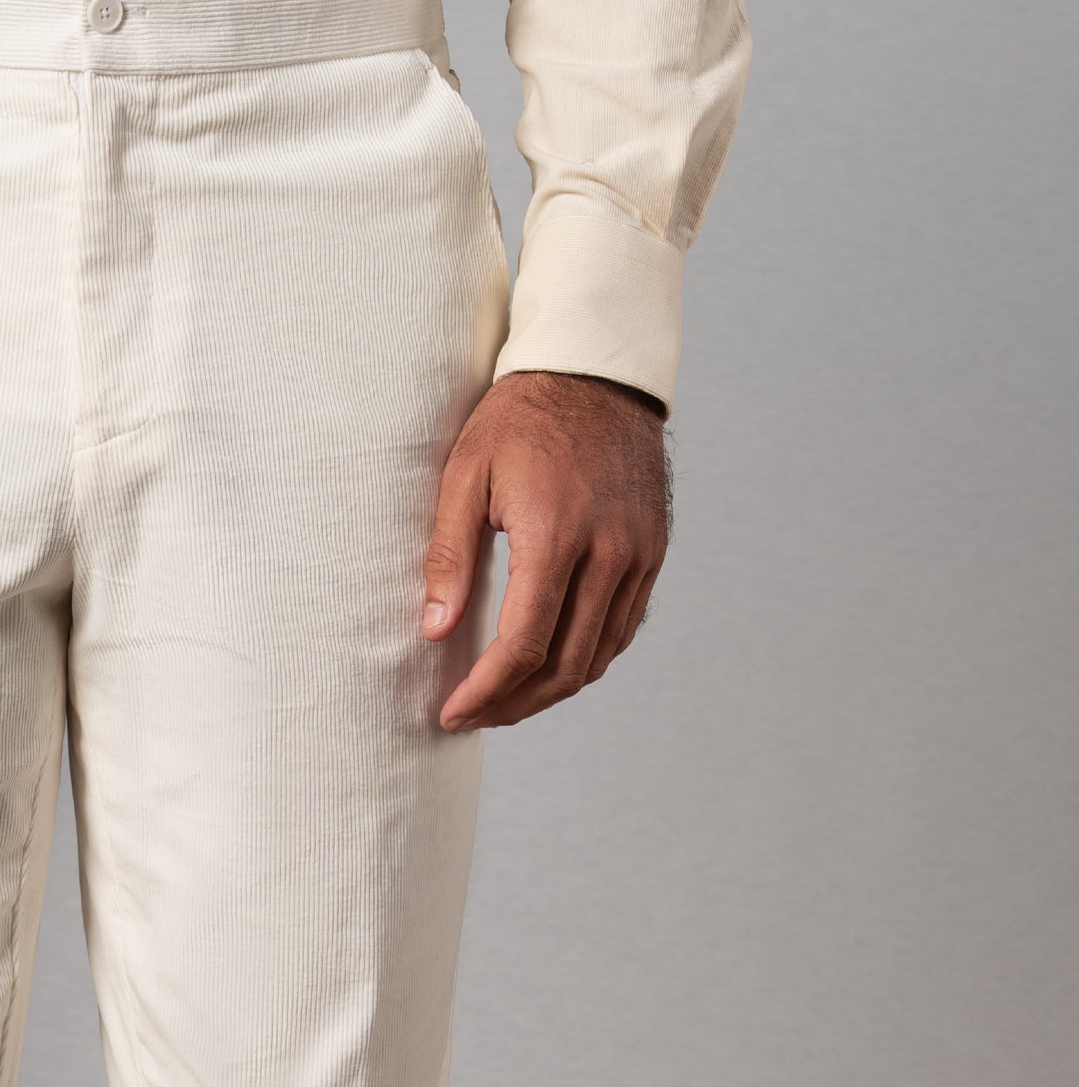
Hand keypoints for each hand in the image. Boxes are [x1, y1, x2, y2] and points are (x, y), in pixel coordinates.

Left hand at [422, 369, 668, 730]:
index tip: (451, 714)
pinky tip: (548, 664)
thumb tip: (434, 630)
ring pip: (598, 657)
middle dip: (514, 705)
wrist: (595, 370)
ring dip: (550, 691)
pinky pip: (622, 630)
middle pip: (564, 666)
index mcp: (556, 536)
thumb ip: (448, 556)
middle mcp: (609, 554)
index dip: (485, 693)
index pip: (522, 646)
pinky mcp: (653, 553)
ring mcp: (639, 555)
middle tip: (473, 717)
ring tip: (504, 700)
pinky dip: (585, 659)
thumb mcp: (465, 475)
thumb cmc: (519, 417)